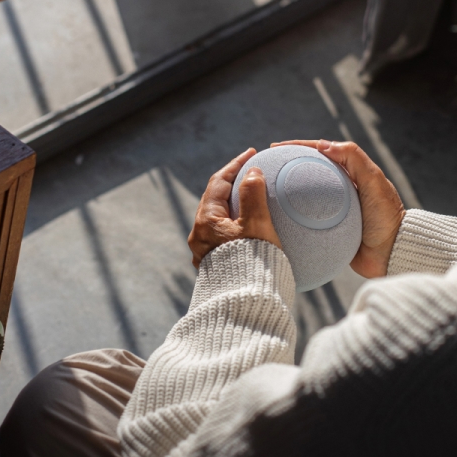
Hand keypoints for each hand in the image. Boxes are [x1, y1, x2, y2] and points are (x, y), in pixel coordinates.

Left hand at [189, 147, 281, 267]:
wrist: (246, 303)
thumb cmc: (252, 263)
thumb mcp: (256, 225)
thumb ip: (254, 195)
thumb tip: (252, 172)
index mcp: (206, 221)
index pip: (218, 182)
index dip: (235, 165)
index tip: (251, 153)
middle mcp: (200, 236)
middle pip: (215, 199)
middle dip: (233, 184)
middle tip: (252, 173)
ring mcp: (205, 252)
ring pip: (218, 219)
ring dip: (234, 205)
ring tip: (254, 198)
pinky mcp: (215, 265)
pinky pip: (223, 235)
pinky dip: (236, 223)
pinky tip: (251, 226)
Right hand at [271, 139, 404, 277]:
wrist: (391, 254)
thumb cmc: (386, 217)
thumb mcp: (374, 181)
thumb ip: (353, 158)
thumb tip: (323, 144)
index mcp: (351, 174)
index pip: (320, 153)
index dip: (297, 147)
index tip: (275, 148)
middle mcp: (340, 190)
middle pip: (309, 172)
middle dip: (287, 167)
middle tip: (265, 167)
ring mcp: (333, 211)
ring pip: (304, 197)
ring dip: (286, 192)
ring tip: (265, 190)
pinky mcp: (329, 230)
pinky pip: (306, 221)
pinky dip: (292, 218)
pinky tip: (277, 218)